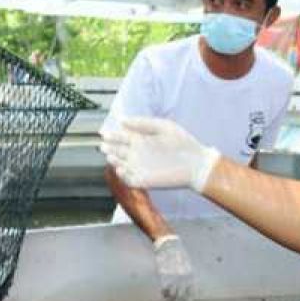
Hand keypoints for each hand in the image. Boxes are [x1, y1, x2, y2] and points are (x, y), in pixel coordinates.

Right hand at [100, 117, 220, 191]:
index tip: (103, 132)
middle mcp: (137, 154)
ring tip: (112, 156)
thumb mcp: (163, 127)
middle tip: (104, 145)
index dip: (111, 135)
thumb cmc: (182, 143)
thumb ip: (142, 123)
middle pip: (117, 150)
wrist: (196, 164)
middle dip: (109, 148)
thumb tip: (121, 119)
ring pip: (120, 165)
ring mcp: (140, 168)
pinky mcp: (144, 181)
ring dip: (114, 161)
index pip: (121, 137)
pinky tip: (121, 168)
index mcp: (141, 140)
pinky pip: (128, 179)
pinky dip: (122, 175)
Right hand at [153, 234, 193, 300]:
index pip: (192, 289)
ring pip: (173, 291)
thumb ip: (188, 274)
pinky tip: (164, 295)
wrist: (169, 244)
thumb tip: (189, 284)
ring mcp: (173, 275)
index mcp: (190, 273)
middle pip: (182, 292)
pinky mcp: (165, 273)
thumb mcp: (187, 263)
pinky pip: (165, 285)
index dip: (190, 299)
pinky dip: (164, 291)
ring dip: (171, 299)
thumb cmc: (179, 253)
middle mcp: (182, 275)